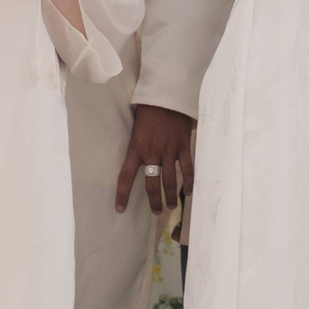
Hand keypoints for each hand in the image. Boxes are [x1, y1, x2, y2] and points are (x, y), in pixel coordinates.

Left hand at [115, 102, 194, 224]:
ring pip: (170, 180)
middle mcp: (152, 152)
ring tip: (171, 205)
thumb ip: (138, 148)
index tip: (119, 209)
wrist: (165, 96)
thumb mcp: (136, 131)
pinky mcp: (183, 146)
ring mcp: (169, 150)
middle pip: (152, 184)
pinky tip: (189, 191)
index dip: (122, 195)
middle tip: (157, 212)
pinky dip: (189, 181)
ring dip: (171, 196)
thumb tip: (139, 164)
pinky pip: (187, 168)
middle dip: (154, 201)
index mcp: (136, 148)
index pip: (126, 177)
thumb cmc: (148, 112)